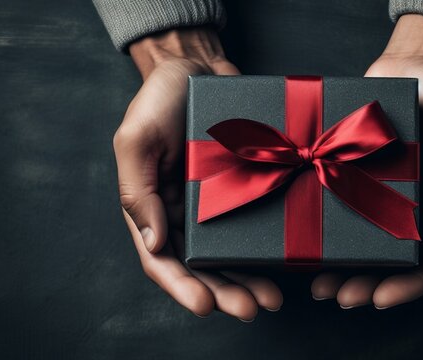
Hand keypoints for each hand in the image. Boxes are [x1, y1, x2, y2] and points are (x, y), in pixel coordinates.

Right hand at [113, 27, 282, 320]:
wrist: (198, 67)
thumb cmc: (160, 98)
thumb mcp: (137, 138)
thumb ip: (138, 190)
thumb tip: (154, 241)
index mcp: (153, 207)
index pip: (162, 260)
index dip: (182, 287)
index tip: (205, 306)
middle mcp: (185, 213)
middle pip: (202, 267)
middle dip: (225, 292)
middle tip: (251, 308)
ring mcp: (216, 204)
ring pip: (231, 255)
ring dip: (248, 280)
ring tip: (271, 298)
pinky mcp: (246, 188)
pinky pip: (255, 225)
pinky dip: (267, 249)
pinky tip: (285, 264)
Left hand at [311, 15, 422, 308]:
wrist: (413, 63)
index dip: (410, 286)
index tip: (381, 298)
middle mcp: (414, 210)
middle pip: (393, 264)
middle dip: (368, 286)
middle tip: (340, 296)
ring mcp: (382, 196)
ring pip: (363, 247)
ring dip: (343, 271)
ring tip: (319, 286)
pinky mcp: (354, 178)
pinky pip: (340, 213)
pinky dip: (326, 236)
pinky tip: (307, 249)